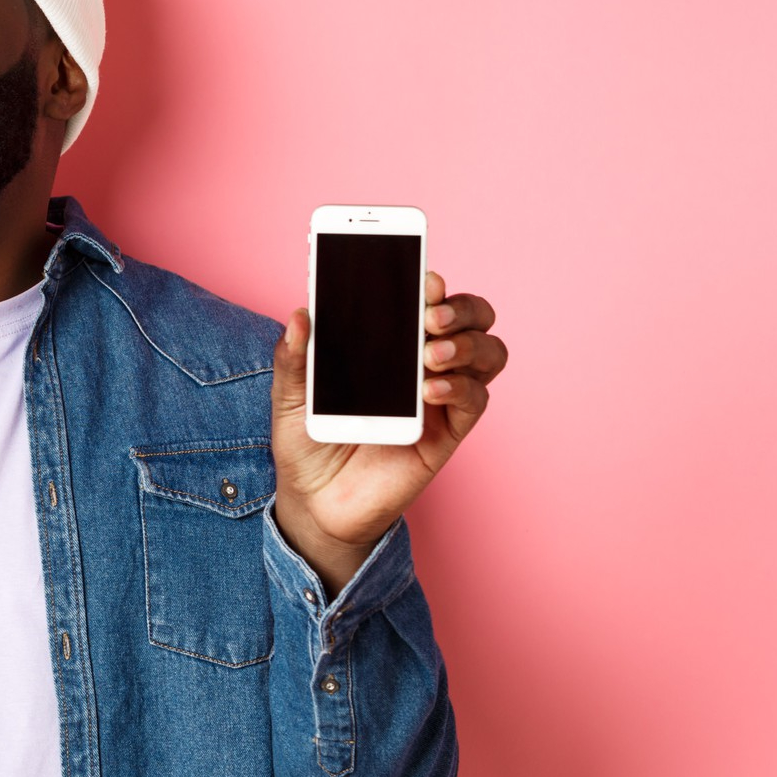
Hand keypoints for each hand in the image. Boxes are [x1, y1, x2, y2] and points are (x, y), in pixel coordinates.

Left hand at [268, 271, 506, 594]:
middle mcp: (423, 362)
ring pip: (488, 353)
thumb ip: (293, 358)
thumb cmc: (306, 442)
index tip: (423, 274)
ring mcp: (440, 397)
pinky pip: (475, 401)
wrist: (313, 502)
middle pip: (471, 318)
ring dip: (467, 344)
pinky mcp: (447, 433)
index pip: (425, 298)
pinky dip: (460, 388)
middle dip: (460, 307)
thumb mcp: (288, 397)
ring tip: (430, 354)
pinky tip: (431, 390)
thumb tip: (300, 315)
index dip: (432, 282)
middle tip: (429, 315)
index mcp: (388, 342)